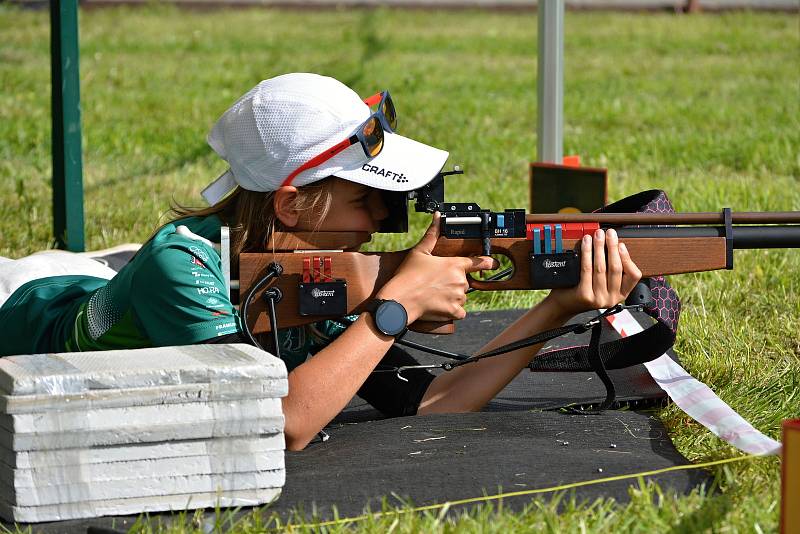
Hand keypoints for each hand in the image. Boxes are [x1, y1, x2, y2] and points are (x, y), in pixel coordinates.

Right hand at [377, 212, 496, 322]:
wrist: (400, 299)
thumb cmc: (408, 275)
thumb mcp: (419, 251)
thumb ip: (432, 233)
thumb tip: (438, 217)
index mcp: (455, 265)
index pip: (480, 262)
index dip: (489, 262)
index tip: (494, 263)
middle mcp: (460, 281)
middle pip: (465, 282)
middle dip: (455, 283)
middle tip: (438, 283)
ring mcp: (458, 297)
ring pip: (462, 296)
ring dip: (453, 296)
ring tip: (435, 294)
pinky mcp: (454, 311)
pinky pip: (460, 312)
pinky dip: (452, 310)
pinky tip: (440, 306)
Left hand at [543, 228, 641, 318]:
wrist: (565, 304)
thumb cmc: (585, 289)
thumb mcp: (604, 282)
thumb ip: (611, 269)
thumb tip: (614, 244)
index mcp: (621, 294)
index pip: (634, 275)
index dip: (628, 258)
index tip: (621, 244)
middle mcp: (612, 298)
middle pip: (616, 268)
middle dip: (612, 247)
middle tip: (609, 233)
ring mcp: (599, 298)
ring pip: (601, 267)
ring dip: (599, 247)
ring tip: (597, 235)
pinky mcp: (585, 295)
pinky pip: (587, 269)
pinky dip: (587, 253)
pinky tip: (586, 243)